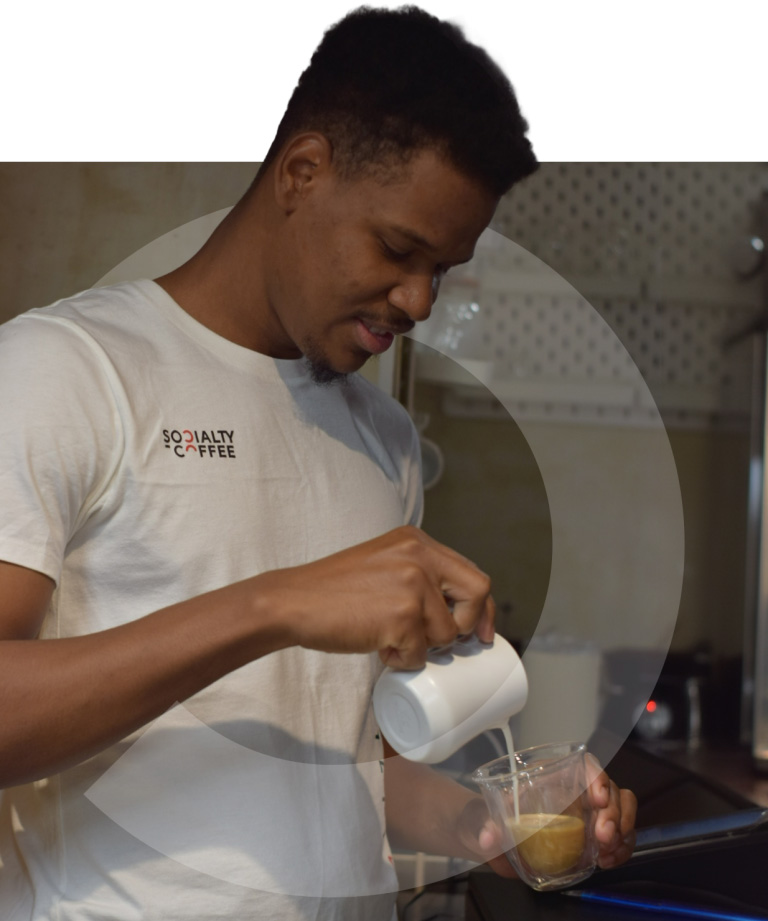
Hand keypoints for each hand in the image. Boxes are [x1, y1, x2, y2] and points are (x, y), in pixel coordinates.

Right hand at [259, 525, 494, 667]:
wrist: (293, 601)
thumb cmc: (332, 592)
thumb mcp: (384, 565)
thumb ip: (417, 574)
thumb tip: (454, 613)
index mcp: (417, 541)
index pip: (471, 573)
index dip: (481, 608)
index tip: (481, 633)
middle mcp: (420, 555)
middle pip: (478, 593)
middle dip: (466, 626)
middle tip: (445, 644)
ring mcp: (413, 583)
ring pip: (447, 633)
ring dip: (421, 647)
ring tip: (389, 639)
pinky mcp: (403, 613)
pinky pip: (421, 653)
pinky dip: (402, 660)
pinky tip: (379, 646)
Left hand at [455, 758, 636, 876]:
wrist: (493, 841)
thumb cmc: (491, 818)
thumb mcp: (484, 819)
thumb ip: (485, 825)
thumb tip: (488, 836)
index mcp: (551, 775)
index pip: (584, 764)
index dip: (597, 777)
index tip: (597, 799)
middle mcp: (575, 789)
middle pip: (609, 789)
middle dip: (613, 812)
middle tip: (603, 837)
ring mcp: (588, 812)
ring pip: (622, 808)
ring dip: (623, 830)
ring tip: (606, 853)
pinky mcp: (594, 835)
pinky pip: (622, 835)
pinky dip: (622, 848)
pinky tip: (608, 861)